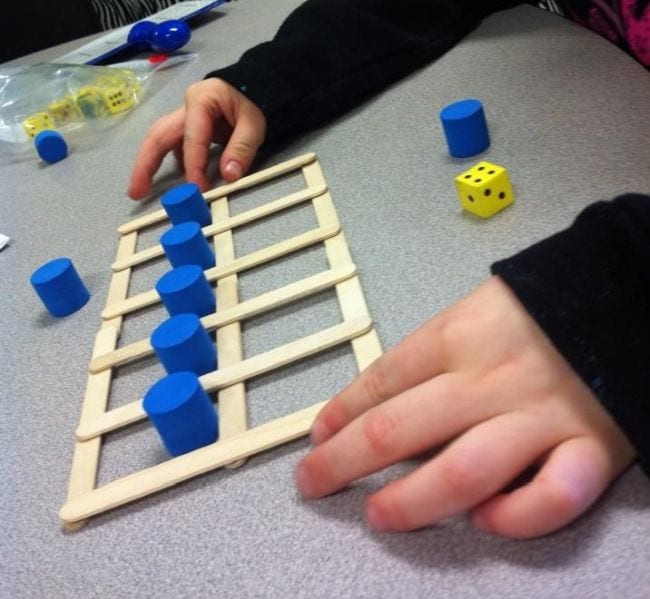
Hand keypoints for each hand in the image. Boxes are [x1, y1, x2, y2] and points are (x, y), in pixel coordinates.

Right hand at [128, 78, 266, 198]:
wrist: (256, 86)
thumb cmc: (253, 101)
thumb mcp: (254, 123)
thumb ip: (242, 148)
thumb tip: (229, 175)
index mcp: (201, 100)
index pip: (192, 139)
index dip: (193, 166)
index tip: (197, 189)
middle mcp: (185, 108)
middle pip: (158, 136)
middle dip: (145, 164)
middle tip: (136, 191)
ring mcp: (183, 118)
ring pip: (159, 140)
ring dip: (148, 164)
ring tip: (139, 189)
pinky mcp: (187, 128)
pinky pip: (173, 147)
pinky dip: (168, 163)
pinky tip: (172, 181)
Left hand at [296, 276, 634, 538]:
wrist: (624, 294)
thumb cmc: (540, 306)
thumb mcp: (474, 310)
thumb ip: (432, 353)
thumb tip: (379, 401)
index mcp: (458, 336)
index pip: (381, 380)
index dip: (341, 412)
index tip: (317, 437)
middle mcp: (489, 378)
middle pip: (399, 428)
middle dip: (343, 460)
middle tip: (312, 481)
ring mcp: (539, 415)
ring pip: (461, 471)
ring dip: (409, 501)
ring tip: (376, 515)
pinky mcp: (591, 447)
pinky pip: (553, 496)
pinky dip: (516, 517)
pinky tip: (486, 521)